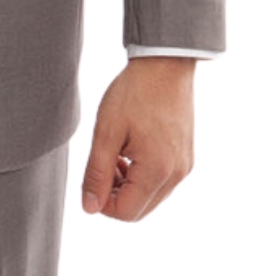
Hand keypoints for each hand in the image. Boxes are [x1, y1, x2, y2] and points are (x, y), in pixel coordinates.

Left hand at [81, 56, 195, 221]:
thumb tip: (89, 207)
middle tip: (103, 162)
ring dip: (128, 185)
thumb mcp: (106, 131)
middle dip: (115, 194)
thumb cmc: (135, 92)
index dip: (101, 201)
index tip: (91, 176)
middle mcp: (177, 174)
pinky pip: (162, 181)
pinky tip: (131, 149)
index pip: (126, 212)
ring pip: (151, 196)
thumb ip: (96, 173)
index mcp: (157, 170)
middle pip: (139, 209)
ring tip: (115, 152)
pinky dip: (142, 175)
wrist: (165, 63)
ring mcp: (184, 166)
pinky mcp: (186, 157)